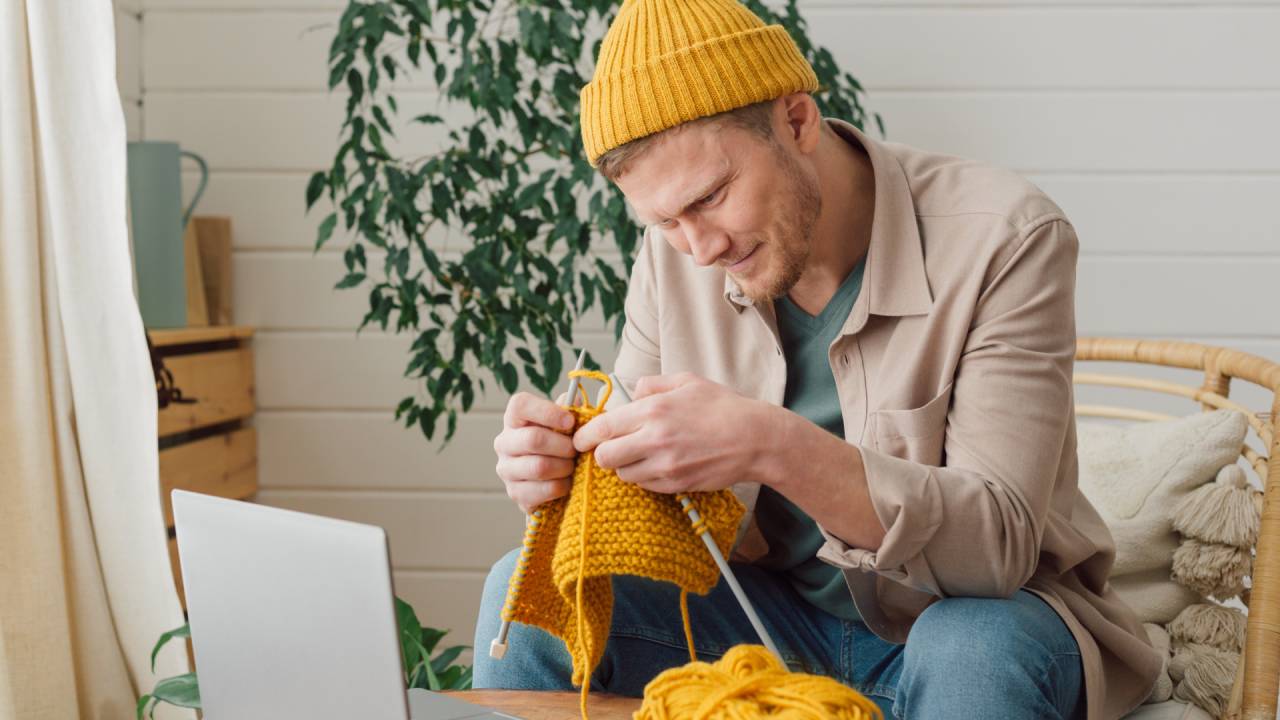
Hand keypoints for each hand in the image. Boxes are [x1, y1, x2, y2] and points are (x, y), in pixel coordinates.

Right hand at [494, 391, 576, 512]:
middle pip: (534, 439)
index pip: (520, 405)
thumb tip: (573, 400)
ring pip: (540, 467)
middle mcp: (504, 443)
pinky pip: (545, 490)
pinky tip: (566, 482)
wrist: (551, 478)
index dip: (548, 412)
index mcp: (514, 419)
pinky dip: (562, 486)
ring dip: (564, 467)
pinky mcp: (515, 493)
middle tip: (576, 450)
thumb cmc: (559, 443)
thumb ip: (569, 410)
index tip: (571, 421)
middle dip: (564, 446)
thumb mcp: (563, 423)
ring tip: (572, 466)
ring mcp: (506, 470)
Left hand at [572, 372, 772, 493]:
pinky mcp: (676, 484)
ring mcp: (665, 466)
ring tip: (641, 455)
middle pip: (605, 458)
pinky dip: (645, 477)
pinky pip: (645, 486)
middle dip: (602, 454)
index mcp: (653, 410)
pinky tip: (659, 464)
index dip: (585, 436)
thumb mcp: (687, 382)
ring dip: (625, 467)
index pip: (602, 428)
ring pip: (623, 475)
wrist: (755, 439)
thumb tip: (632, 392)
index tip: (582, 438)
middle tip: (611, 448)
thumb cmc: (723, 407)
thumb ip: (653, 385)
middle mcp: (654, 439)